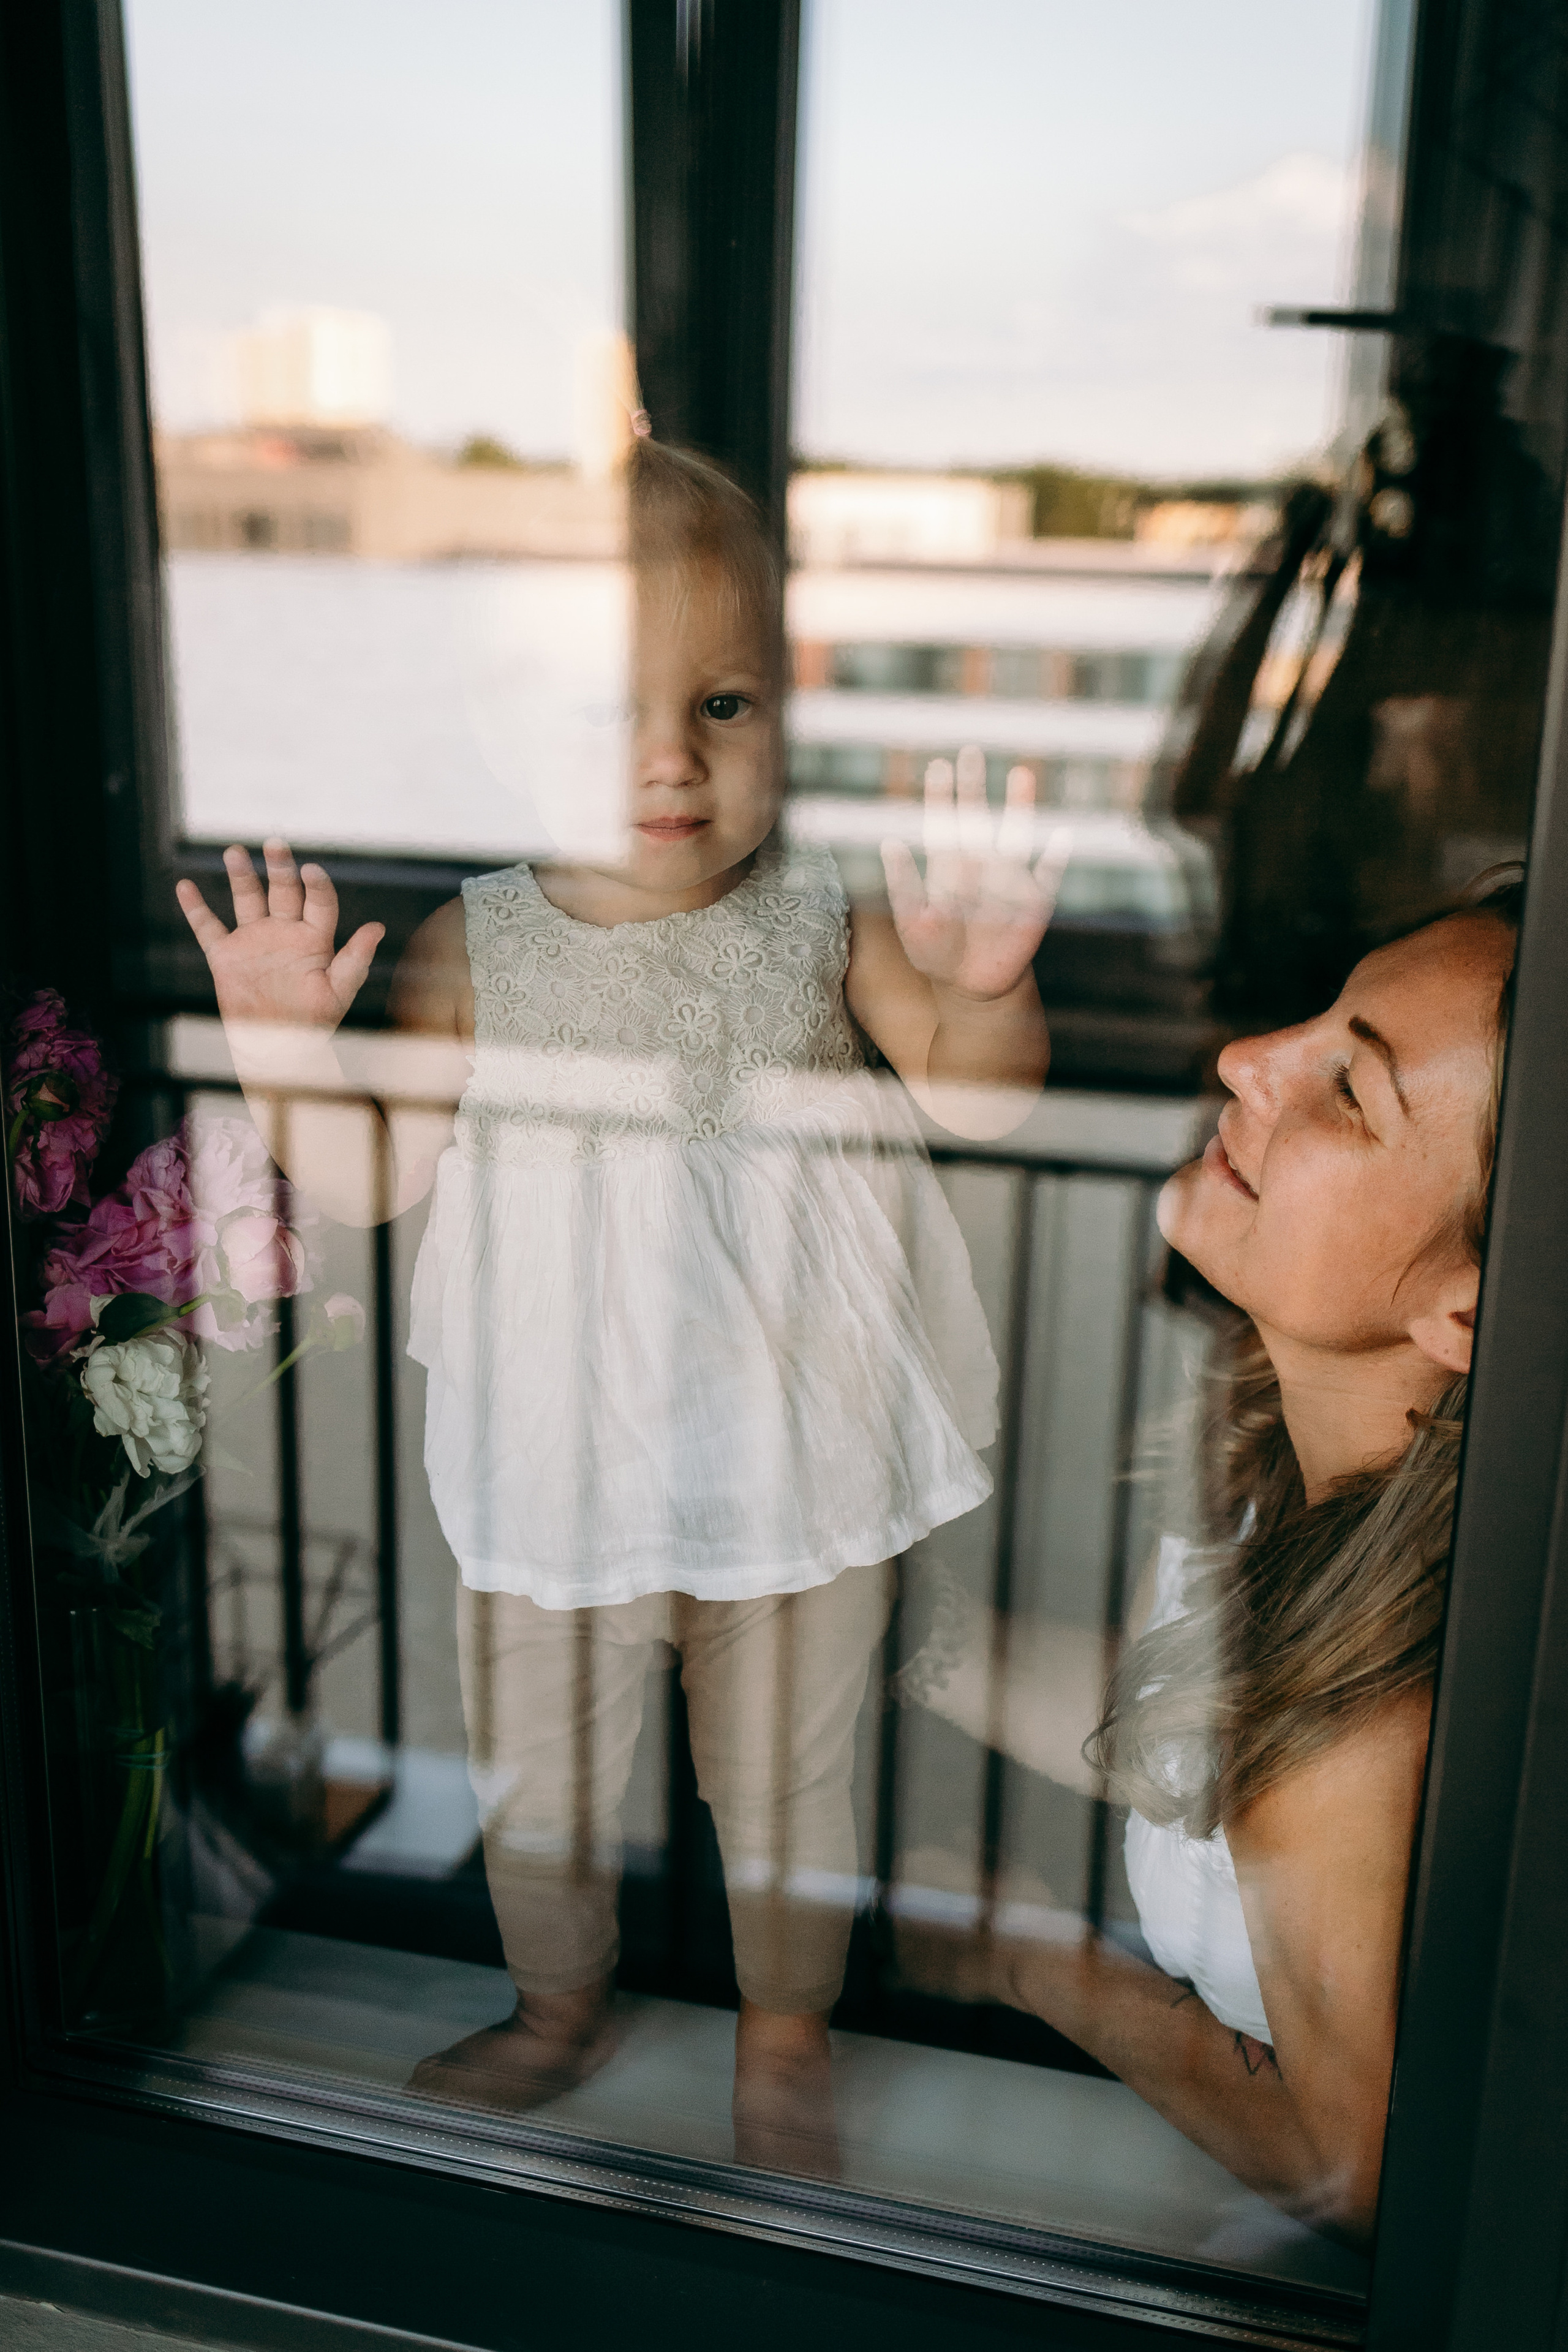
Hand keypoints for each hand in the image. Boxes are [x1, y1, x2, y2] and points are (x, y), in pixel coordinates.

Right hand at [176, 840, 383, 1031]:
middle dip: (280, 867)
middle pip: (283, 890)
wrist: (276, 1049)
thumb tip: (378, 928)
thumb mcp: (338, 992)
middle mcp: (285, 932)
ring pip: (246, 899)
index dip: (317, 885)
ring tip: (235, 852)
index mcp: (314, 938)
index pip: (319, 902)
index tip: (312, 871)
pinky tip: (185, 886)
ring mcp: (254, 941)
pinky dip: (195, 908)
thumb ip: (356, 959)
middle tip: (275, 845)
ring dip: (241, 875)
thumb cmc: (313, 1023)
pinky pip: (208, 927)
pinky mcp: (226, 956)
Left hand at [881, 751, 1070, 1000]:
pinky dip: (1055, 858)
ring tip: (1021, 774)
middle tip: (971, 752)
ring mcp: (1010, 878)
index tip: (939, 766)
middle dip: (975, 785)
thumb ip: (903, 886)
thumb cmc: (936, 950)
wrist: (971, 985)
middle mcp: (980, 862)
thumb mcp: (912, 922)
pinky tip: (1061, 837)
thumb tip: (889, 843)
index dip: (941, 795)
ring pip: (1016, 834)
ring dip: (1019, 806)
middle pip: (978, 816)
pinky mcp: (1035, 901)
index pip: (943, 823)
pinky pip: (1048, 875)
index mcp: (949, 865)